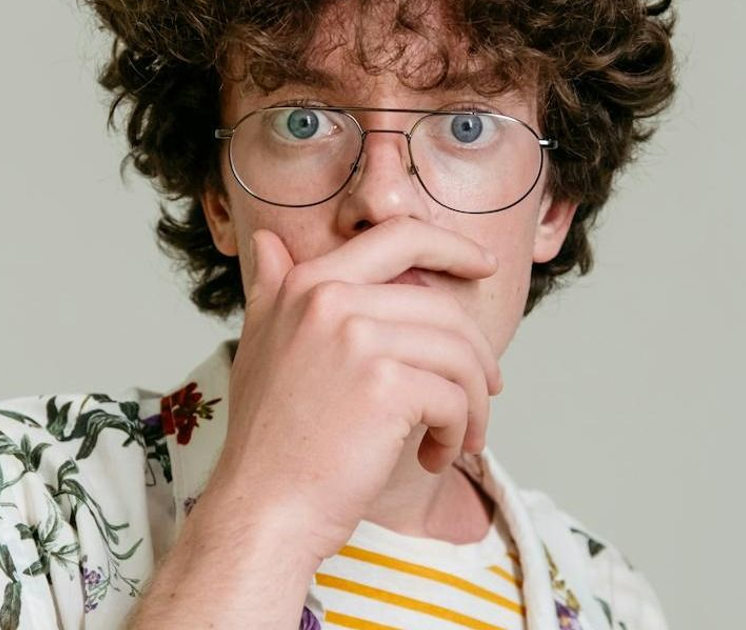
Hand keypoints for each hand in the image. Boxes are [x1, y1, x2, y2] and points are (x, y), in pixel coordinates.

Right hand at [203, 215, 502, 563]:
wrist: (262, 508)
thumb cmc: (268, 439)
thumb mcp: (259, 344)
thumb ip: (272, 287)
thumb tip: (266, 237)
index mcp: (307, 284)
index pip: (399, 236)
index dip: (451, 246)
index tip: (482, 266)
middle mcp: (329, 300)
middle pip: (442, 306)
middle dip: (476, 353)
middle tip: (486, 390)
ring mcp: (357, 339)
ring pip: (458, 354)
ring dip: (473, 402)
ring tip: (461, 435)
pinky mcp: (386, 387)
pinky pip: (455, 398)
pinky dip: (458, 433)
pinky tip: (435, 456)